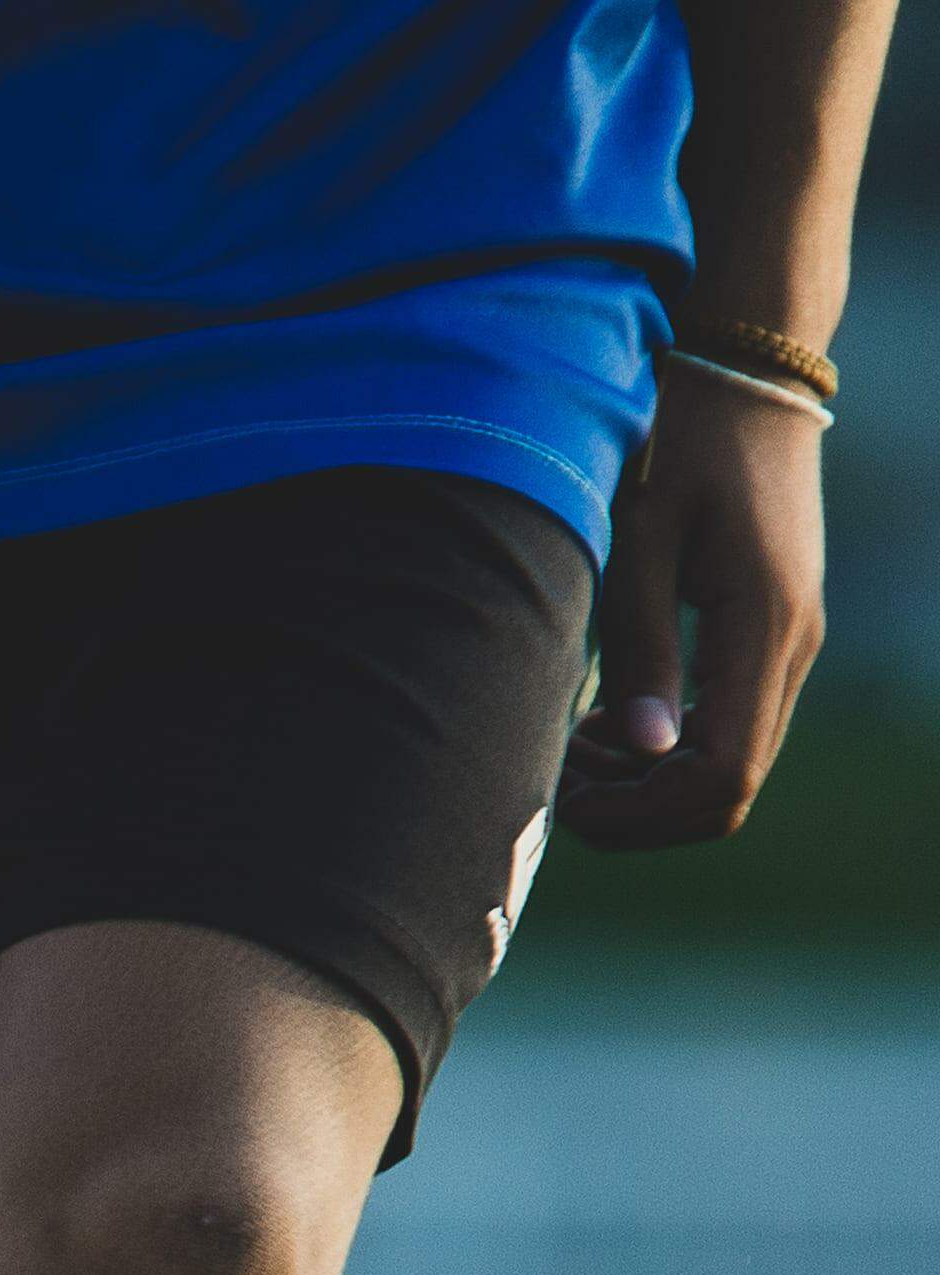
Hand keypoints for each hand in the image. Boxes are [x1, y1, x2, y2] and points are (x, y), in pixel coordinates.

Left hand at [556, 359, 831, 848]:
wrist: (748, 379)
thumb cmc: (683, 447)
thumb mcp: (642, 543)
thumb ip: (643, 649)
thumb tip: (644, 751)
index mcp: (764, 629)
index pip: (722, 778)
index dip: (643, 814)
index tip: (569, 796)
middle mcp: (793, 646)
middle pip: (728, 791)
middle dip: (639, 809)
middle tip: (562, 781)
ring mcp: (791, 642)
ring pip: (729, 766)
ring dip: (649, 782)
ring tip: (578, 748)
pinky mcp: (772, 633)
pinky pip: (728, 727)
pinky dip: (667, 748)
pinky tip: (610, 720)